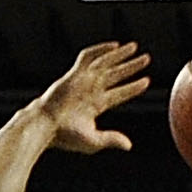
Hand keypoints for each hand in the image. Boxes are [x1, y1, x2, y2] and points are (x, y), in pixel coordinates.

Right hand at [33, 42, 150, 156]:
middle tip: (146, 59)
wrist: (45, 125)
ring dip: (120, 55)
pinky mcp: (74, 74)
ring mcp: (83, 81)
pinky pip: (89, 58)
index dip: (133, 87)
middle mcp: (91, 90)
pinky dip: (101, 50)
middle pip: (116, 75)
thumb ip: (111, 140)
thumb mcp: (93, 141)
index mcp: (97, 105)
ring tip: (135, 47)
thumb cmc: (65, 136)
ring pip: (105, 63)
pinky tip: (115, 46)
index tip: (146, 81)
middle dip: (131, 67)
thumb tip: (129, 145)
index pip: (120, 93)